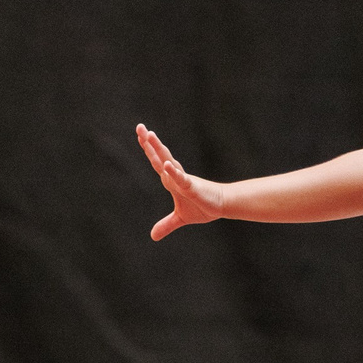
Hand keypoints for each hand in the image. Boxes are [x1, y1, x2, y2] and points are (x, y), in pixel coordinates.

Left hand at [136, 124, 227, 240]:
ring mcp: (183, 180)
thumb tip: (153, 236)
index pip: (156, 161)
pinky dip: (173, 172)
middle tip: (140, 127)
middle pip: (159, 156)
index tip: (140, 134)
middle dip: (149, 142)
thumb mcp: (180, 218)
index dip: (148, 148)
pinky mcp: (192, 187)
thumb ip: (166, 224)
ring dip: (159, 149)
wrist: (222, 206)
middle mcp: (175, 176)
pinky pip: (181, 179)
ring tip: (150, 135)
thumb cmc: (202, 206)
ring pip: (168, 162)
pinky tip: (166, 165)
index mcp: (171, 179)